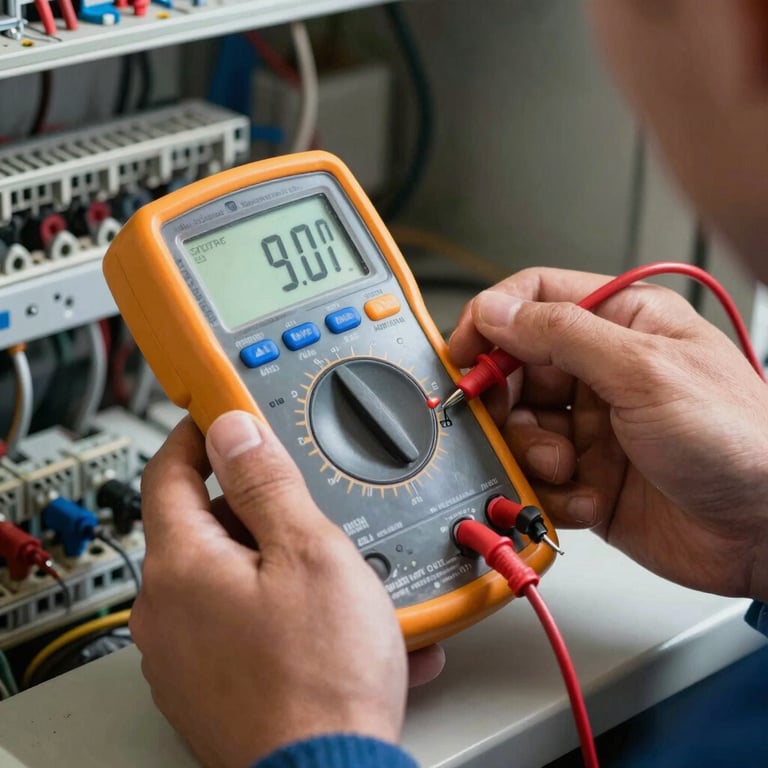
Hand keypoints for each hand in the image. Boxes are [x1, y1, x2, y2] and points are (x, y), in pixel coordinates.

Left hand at [132, 411, 439, 767]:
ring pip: (227, 576)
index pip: (169, 470)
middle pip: (203, 526)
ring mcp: (186, 653)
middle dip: (255, 507)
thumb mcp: (309, 552)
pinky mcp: (210, 685)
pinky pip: (241, 623)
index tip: (221, 415)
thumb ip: (266, 483)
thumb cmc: (319, 677)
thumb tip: (234, 432)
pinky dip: (282, 610)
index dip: (198, 433)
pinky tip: (334, 623)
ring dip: (277, 562)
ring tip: (338, 577)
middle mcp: (168, 611)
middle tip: (306, 508)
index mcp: (181, 566)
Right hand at [449, 268, 767, 600]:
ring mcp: (593, 425)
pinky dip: (553, 492)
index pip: (535, 299)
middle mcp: (601, 371)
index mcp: (621, 324)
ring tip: (566, 467)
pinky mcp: (587, 475)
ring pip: (519, 427)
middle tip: (505, 421)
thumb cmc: (739, 440)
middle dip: (505, 400)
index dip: (491, 320)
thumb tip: (497, 312)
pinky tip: (591, 497)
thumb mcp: (644, 371)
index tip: (463, 352)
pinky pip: (538, 476)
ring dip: (532, 452)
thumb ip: (563, 335)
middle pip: (515, 368)